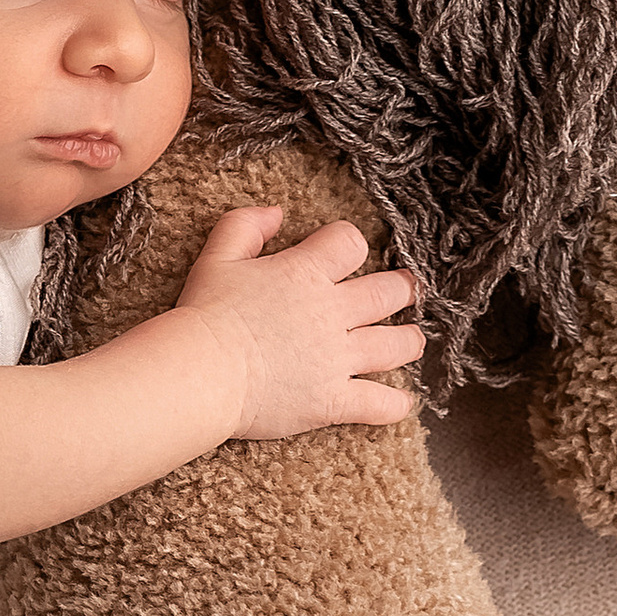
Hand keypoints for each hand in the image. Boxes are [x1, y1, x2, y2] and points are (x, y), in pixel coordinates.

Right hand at [173, 204, 424, 439]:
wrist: (202, 373)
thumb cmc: (205, 315)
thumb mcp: (217, 258)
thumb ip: (245, 226)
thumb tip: (276, 212)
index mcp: (305, 274)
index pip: (349, 243)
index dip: (350, 243)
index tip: (348, 251)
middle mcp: (331, 313)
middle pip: (387, 293)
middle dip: (402, 289)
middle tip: (408, 289)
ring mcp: (336, 358)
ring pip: (393, 345)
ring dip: (409, 341)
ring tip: (414, 339)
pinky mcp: (332, 399)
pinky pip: (377, 402)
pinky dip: (393, 403)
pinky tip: (402, 402)